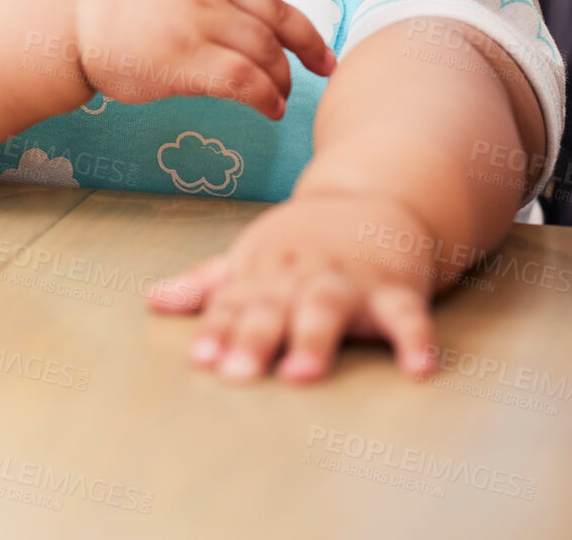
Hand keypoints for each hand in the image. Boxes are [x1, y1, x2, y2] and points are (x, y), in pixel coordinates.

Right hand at [73, 0, 338, 119]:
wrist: (69, 18)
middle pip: (279, 16)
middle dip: (308, 43)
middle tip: (325, 64)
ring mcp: (204, 22)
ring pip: (267, 53)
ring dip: (281, 79)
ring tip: (281, 97)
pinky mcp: (193, 60)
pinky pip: (248, 82)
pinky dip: (266, 97)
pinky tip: (269, 109)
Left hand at [147, 193, 439, 382]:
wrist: (375, 197)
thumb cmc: (304, 240)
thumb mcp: (251, 256)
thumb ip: (206, 285)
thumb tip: (152, 300)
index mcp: (263, 270)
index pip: (233, 303)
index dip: (216, 331)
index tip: (202, 361)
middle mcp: (301, 273)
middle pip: (274, 306)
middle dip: (255, 338)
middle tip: (238, 374)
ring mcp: (349, 279)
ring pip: (329, 306)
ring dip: (315, 337)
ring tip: (302, 373)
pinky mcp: (396, 288)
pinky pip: (408, 314)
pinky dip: (415, 340)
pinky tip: (419, 370)